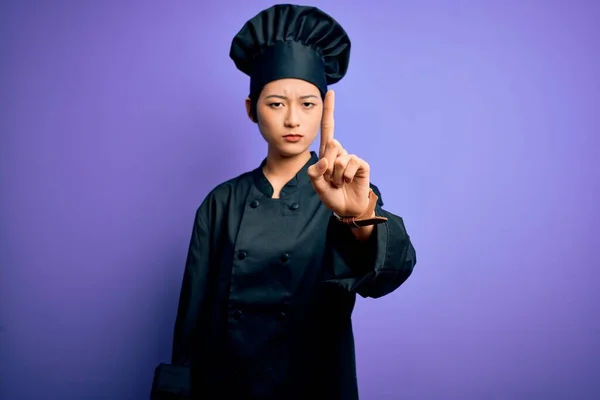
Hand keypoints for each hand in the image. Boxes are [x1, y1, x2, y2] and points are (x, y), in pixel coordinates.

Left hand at [307, 90, 370, 216]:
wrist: (346, 209)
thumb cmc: (331, 195)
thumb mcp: (316, 186)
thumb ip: (315, 173)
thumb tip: (325, 160)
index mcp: (327, 153)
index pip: (328, 128)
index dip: (329, 111)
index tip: (330, 93)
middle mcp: (339, 152)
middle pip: (330, 145)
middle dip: (327, 166)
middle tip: (331, 180)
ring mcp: (351, 158)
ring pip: (339, 159)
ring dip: (335, 176)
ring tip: (339, 183)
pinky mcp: (361, 165)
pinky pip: (351, 164)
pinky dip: (346, 176)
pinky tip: (348, 181)